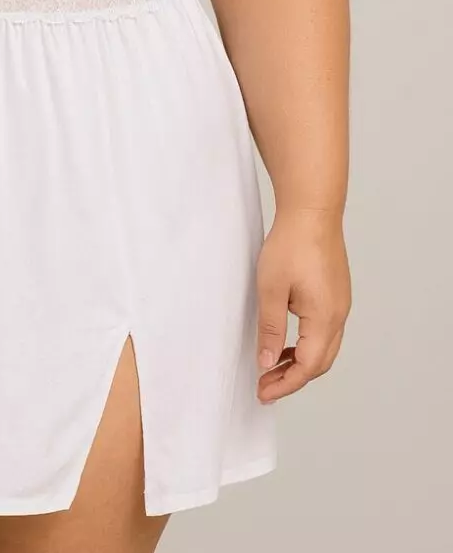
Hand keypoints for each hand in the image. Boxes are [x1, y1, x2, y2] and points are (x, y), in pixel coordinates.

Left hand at [254, 206, 350, 403]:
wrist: (312, 211)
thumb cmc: (291, 245)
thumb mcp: (271, 289)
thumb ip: (271, 329)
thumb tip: (268, 363)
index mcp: (325, 318)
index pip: (308, 367)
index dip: (285, 384)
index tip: (263, 392)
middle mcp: (339, 315)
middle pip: (321, 362)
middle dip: (293, 378)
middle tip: (266, 385)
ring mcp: (341, 304)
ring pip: (325, 347)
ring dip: (301, 361)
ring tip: (273, 365)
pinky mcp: (336, 293)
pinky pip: (326, 330)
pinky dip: (307, 343)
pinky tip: (288, 340)